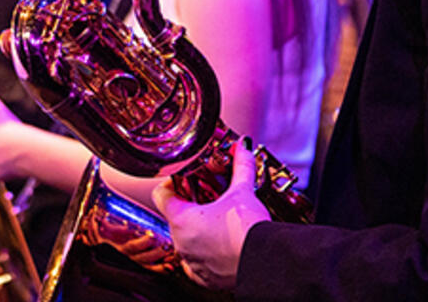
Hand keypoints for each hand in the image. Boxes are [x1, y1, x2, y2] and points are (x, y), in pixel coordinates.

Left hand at [152, 138, 270, 290]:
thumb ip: (240, 167)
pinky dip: (205, 253)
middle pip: (174, 217)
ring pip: (185, 241)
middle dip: (189, 206)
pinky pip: (196, 264)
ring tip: (216, 220)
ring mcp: (192, 262)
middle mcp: (182, 243)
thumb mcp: (243, 191)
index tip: (184, 180)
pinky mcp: (206, 278)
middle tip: (206, 197)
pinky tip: (220, 244)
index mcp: (181, 220)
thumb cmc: (249, 232)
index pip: (161, 195)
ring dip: (197, 230)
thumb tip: (242, 149)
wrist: (266, 262)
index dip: (171, 183)